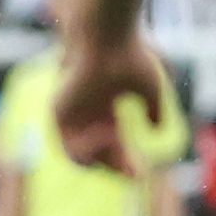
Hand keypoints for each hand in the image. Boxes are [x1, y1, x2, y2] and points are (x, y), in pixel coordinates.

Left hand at [51, 30, 167, 174]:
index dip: (126, 162)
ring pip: (80, 156)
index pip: (112, 146)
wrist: (106, 40)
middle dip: (116, 167)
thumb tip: (157, 130)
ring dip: (102, 160)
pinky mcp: (57, 113)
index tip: (141, 174)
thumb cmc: (129, 57)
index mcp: (104, 109)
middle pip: (97, 154)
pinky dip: (86, 150)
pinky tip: (105, 137)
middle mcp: (85, 114)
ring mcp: (70, 115)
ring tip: (118, 149)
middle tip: (134, 176)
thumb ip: (154, 110)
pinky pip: (67, 147)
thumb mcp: (150, 88)